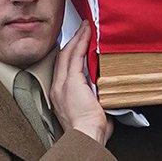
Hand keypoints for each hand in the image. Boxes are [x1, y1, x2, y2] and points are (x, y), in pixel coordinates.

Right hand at [50, 21, 111, 144]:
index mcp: (60, 95)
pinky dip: (81, 42)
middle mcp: (57, 87)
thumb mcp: (89, 108)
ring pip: (68, 54)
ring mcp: (63, 84)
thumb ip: (93, 95)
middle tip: (81, 29)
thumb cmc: (89, 129)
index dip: (69, 53)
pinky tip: (87, 34)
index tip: (77, 43)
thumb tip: (104, 89)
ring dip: (77, 38)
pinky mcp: (72, 81)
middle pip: (63, 57)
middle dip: (72, 41)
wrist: (86, 135)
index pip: (63, 67)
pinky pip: (76, 56)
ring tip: (85, 27)